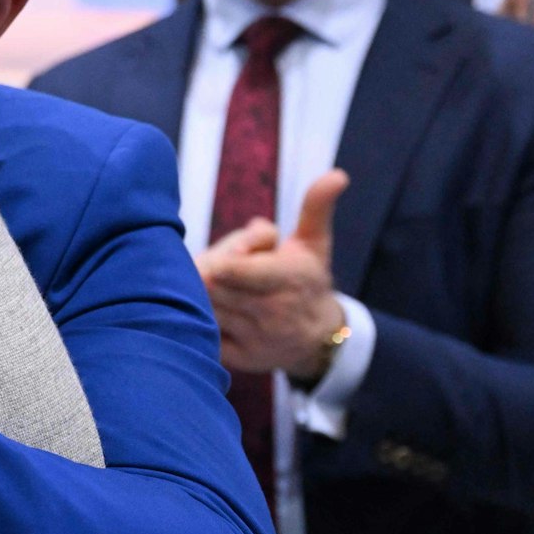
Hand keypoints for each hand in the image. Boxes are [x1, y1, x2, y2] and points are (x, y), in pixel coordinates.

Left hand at [197, 169, 348, 377]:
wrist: (319, 338)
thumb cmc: (307, 278)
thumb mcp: (314, 242)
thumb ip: (316, 207)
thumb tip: (336, 174)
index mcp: (291, 279)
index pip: (237, 270)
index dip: (221, 260)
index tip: (218, 258)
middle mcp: (275, 313)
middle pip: (214, 286)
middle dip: (205, 272)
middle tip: (206, 267)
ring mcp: (257, 339)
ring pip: (207, 309)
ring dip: (197, 295)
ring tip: (209, 287)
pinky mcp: (241, 359)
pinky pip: (205, 335)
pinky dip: (197, 321)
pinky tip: (204, 311)